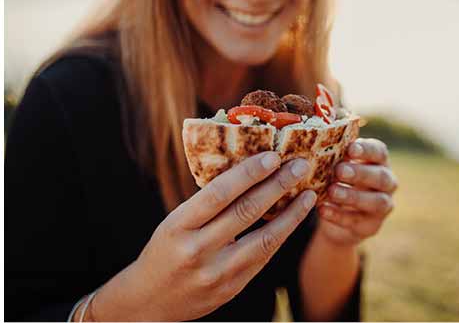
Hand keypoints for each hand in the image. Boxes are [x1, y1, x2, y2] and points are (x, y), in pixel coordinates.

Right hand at [91, 152, 316, 321]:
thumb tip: (250, 168)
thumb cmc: (166, 250)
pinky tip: (294, 219)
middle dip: (277, 186)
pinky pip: (263, 258)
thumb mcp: (175, 222)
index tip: (272, 156)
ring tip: (309, 194)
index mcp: (178, 226)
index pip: (218, 194)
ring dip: (291, 215)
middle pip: (245, 212)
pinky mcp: (231, 289)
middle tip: (300, 165)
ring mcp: (215, 273)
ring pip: (263, 239)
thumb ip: (208, 202)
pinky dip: (281, 236)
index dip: (248, 174)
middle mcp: (196, 250)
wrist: (149, 303)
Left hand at [317, 139, 396, 246]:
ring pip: (375, 201)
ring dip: (353, 196)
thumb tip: (317, 141)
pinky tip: (322, 209)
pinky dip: (338, 216)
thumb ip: (336, 155)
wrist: (340, 216)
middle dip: (360, 173)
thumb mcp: (340, 166)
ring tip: (331, 191)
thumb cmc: (339, 180)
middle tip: (339, 170)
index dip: (367, 150)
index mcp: (380, 162)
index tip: (350, 149)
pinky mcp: (371, 226)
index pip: (380, 152)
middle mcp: (388, 183)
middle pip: (380, 177)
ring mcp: (383, 206)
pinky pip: (357, 221)